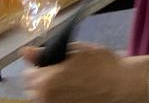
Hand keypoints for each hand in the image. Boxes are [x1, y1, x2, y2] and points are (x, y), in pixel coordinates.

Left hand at [23, 44, 142, 102]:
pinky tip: (75, 91)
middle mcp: (44, 99)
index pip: (28, 74)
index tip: (53, 61)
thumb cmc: (102, 64)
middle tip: (62, 71)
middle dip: (43, 80)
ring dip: (51, 90)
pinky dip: (60, 98)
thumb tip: (25, 51)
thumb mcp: (77, 51)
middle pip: (33, 89)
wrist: (123, 84)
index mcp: (44, 81)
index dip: (40, 65)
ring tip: (70, 82)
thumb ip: (47, 52)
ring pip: (43, 98)